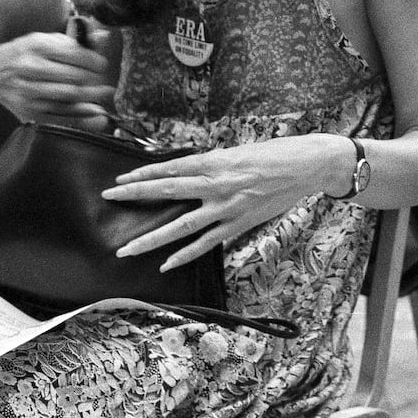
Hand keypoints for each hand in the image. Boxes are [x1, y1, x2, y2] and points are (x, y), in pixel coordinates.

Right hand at [0, 30, 115, 126]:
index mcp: (37, 45)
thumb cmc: (27, 53)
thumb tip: (104, 36)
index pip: (73, 53)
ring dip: (91, 97)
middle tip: (104, 81)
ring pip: (67, 96)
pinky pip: (59, 114)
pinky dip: (80, 115)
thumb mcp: (47, 40)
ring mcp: (26, 90)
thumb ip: (75, 40)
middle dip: (94, 80)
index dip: (93, 61)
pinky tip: (95, 113)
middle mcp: (29, 67)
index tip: (102, 65)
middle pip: (72, 77)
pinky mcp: (26, 109)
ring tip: (104, 94)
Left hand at [103, 136, 333, 270]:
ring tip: (127, 249)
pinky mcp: (239, 224)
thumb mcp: (239, 151)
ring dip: (151, 238)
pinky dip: (185, 255)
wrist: (308, 165)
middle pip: (168, 189)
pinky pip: (206, 243)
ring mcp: (228, 207)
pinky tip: (165, 265)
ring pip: (181, 225)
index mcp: (216, 160)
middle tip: (109, 199)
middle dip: (136, 195)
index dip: (143, 174)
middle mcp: (217, 183)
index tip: (120, 181)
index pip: (170, 167)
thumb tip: (189, 173)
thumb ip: (214, 165)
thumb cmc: (275, 153)